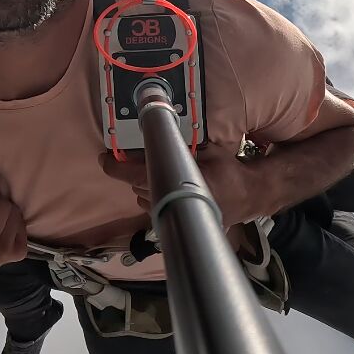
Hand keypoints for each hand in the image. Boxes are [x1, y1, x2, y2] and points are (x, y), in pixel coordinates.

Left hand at [101, 147, 263, 229]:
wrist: (248, 195)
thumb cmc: (229, 170)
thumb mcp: (207, 150)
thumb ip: (183, 145)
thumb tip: (158, 133)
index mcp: (180, 182)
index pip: (139, 175)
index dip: (118, 167)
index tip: (105, 159)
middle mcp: (174, 202)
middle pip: (138, 186)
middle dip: (133, 172)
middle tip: (131, 158)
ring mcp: (174, 215)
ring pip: (143, 199)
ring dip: (143, 184)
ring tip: (153, 170)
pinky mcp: (178, 221)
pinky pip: (155, 207)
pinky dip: (153, 195)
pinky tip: (165, 185)